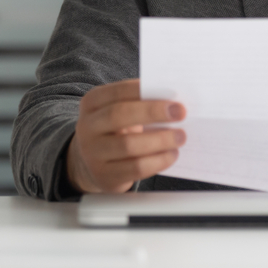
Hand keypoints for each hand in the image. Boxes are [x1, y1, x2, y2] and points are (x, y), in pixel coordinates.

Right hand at [66, 78, 186, 193]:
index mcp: (92, 103)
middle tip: (180, 113)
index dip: (144, 92)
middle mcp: (87, 127)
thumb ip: (139, 103)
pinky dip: (158, 161)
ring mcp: (92, 153)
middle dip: (153, 112)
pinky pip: (135, 168)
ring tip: (180, 136)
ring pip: (128, 145)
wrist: (93, 164)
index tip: (172, 96)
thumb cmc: (115, 130)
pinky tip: (171, 154)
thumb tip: (172, 101)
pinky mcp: (105, 175)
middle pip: (119, 115)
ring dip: (160, 140)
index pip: (117, 92)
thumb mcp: (120, 112)